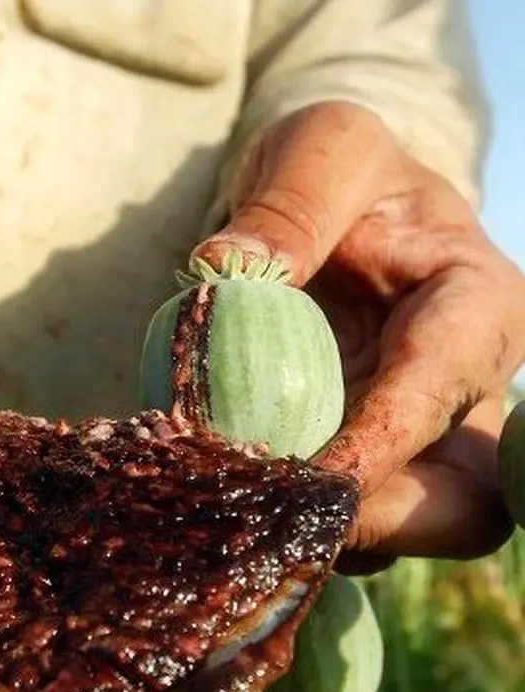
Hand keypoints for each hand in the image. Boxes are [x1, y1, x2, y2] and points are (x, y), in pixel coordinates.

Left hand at [192, 101, 524, 568]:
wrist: (323, 208)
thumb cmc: (334, 169)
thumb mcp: (321, 147)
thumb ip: (291, 200)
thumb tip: (224, 270)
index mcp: (477, 303)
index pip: (443, 387)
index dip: (382, 442)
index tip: (309, 478)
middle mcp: (466, 387)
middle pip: (465, 502)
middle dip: (382, 523)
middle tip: (281, 521)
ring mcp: (415, 437)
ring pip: (406, 529)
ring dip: (325, 535)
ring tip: (237, 517)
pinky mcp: (362, 463)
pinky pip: (342, 520)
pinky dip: (288, 524)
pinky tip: (223, 504)